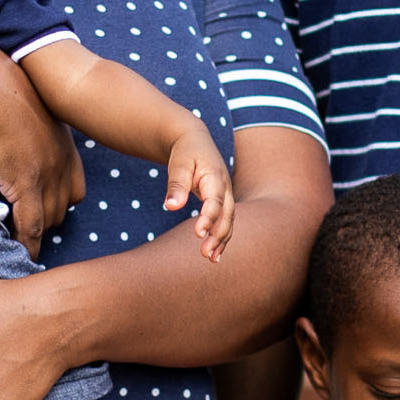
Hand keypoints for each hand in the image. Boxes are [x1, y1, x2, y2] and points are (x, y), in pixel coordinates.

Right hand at [0, 54, 83, 252]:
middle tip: (28, 231)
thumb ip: (21, 125)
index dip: (59, 200)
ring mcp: (46, 173)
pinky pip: (30, 225)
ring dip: (37, 233)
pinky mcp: (25, 183)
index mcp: (62, 140)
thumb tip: (6, 135)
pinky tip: (20, 252)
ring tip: (21, 244)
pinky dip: (27, 243)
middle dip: (48, 219)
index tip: (42, 209)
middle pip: (64, 205)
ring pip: (50, 218)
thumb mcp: (17, 106)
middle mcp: (61, 158)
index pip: (75, 186)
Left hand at [164, 126, 233, 260]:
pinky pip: (225, 222)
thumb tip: (171, 207)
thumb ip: (176, 185)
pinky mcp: (222, 202)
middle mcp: (225, 188)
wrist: (195, 140)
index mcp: (215, 177)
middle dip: (217, 235)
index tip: (198, 233)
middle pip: (226, 215)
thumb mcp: (178, 164)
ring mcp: (226, 196)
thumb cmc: (184, 152)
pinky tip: (215, 254)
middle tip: (205, 254)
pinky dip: (222, 237)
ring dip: (221, 240)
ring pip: (228, 221)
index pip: (215, 201)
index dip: (209, 217)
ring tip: (211, 258)